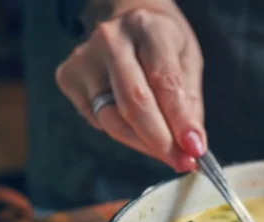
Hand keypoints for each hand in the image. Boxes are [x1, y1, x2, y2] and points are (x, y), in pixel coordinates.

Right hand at [55, 2, 204, 171]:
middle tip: (183, 162)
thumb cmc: (162, 42)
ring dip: (144, 145)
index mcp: (146, 27)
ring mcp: (84, 59)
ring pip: (113, 120)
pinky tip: (139, 129)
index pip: (164, 81)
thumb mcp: (188, 59)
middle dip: (161, 142)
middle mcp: (110, 40)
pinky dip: (125, 134)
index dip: (180, 120)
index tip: (195, 149)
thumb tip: (190, 144)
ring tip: (168, 154)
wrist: (125, 17)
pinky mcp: (68, 78)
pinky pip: (99, 121)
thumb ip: (188, 101)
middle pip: (134, 103)